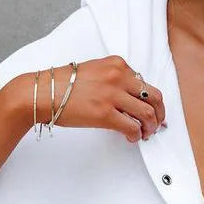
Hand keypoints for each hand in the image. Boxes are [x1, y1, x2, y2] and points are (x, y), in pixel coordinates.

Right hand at [11, 55, 166, 142]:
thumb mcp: (94, 72)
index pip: (145, 83)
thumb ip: (114, 80)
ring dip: (150, 128)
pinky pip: (133, 127)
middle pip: (154, 97)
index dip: (152, 101)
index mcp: (117, 64)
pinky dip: (136, 135)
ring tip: (144, 135)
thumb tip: (129, 99)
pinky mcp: (106, 114)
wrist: (43, 93)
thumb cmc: (63, 86)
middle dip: (159, 114)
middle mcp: (118, 76)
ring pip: (148, 114)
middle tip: (156, 126)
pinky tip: (131, 138)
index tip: (152, 112)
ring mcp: (113, 95)